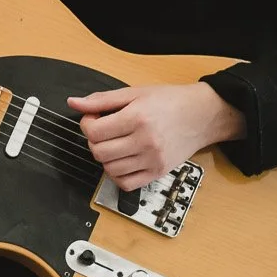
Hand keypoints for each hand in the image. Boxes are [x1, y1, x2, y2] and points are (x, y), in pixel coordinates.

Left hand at [70, 83, 246, 190]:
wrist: (202, 115)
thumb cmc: (170, 102)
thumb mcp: (135, 93)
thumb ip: (102, 100)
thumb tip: (74, 102)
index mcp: (137, 118)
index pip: (94, 132)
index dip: (87, 124)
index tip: (94, 119)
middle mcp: (145, 141)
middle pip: (99, 151)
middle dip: (94, 140)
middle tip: (104, 130)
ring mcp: (152, 160)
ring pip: (109, 169)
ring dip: (105, 157)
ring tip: (114, 143)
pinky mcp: (158, 173)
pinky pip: (126, 184)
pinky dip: (117, 174)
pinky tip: (122, 160)